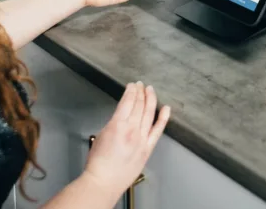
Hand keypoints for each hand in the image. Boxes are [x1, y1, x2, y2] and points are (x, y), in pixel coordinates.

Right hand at [83, 82, 169, 198]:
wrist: (104, 181)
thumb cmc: (99, 162)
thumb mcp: (102, 134)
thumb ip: (114, 123)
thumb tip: (122, 117)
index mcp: (118, 125)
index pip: (127, 101)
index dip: (131, 91)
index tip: (132, 85)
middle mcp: (132, 130)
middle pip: (139, 105)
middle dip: (140, 92)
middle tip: (141, 85)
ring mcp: (142, 139)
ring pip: (149, 114)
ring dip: (150, 99)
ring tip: (151, 90)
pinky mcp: (148, 148)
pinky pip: (158, 130)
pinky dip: (163, 118)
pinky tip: (166, 108)